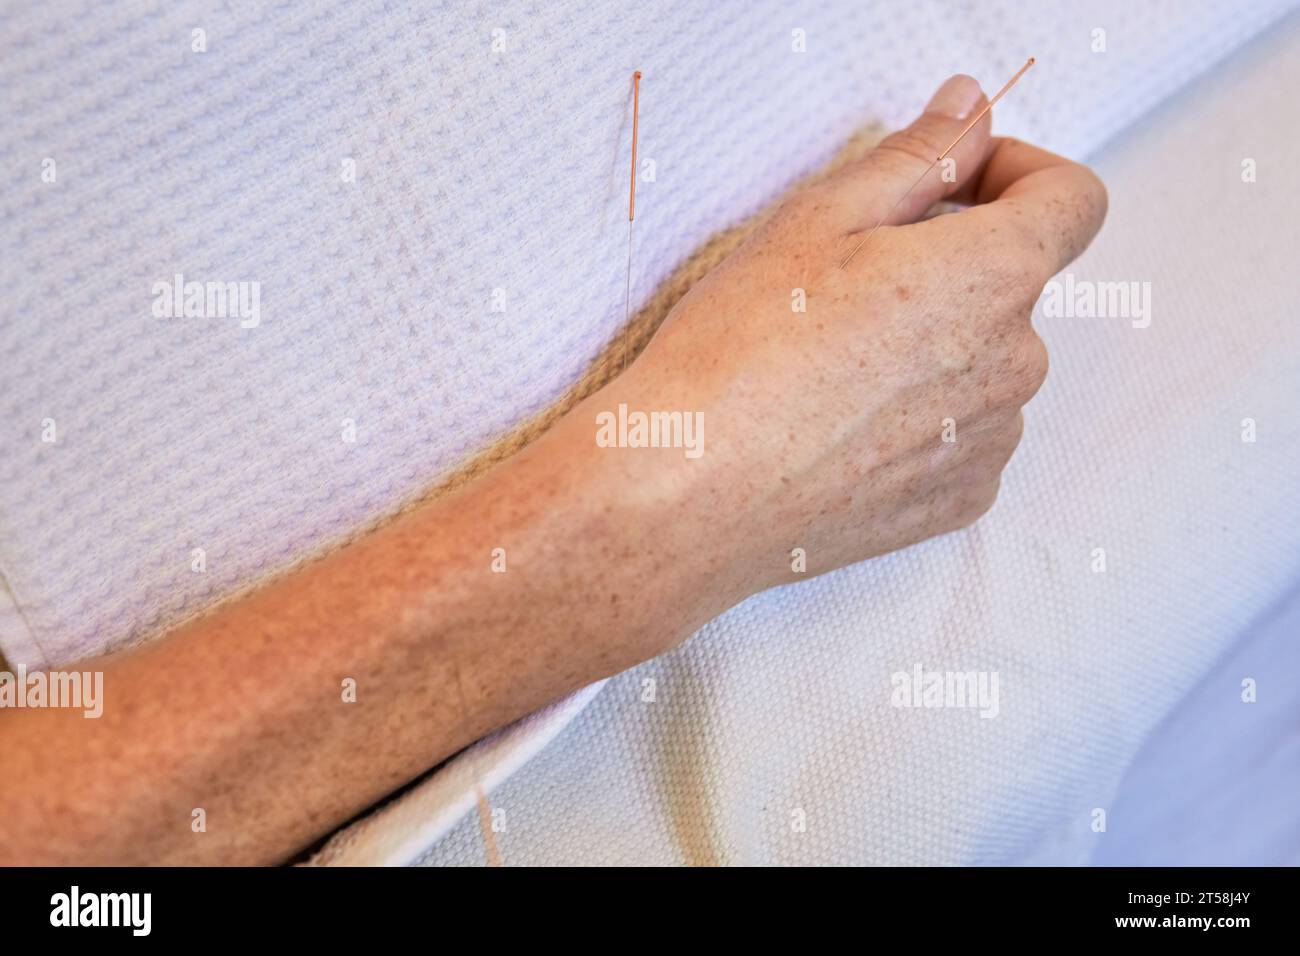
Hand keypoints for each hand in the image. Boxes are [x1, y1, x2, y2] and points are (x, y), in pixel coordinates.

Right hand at [591, 74, 1107, 602]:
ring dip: (936, 345)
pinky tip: (844, 423)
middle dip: (951, 265)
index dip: (1017, 174)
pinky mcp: (958, 499)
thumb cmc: (740, 352)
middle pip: (1014, 285)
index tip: (956, 186)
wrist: (691, 492)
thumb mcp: (818, 219)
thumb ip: (918, 156)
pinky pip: (965, 434)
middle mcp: (1015, 362)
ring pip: (985, 362)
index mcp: (992, 276)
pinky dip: (924, 418)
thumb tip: (971, 112)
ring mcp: (991, 440)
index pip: (1072, 201)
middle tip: (849, 284)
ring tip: (834, 366)